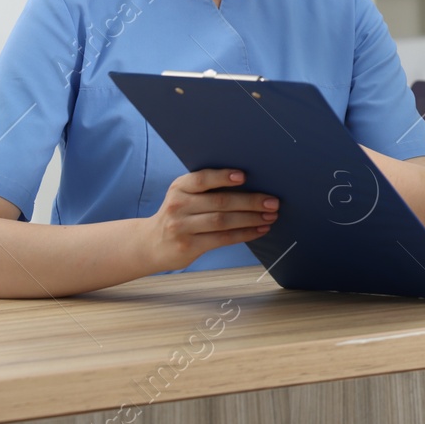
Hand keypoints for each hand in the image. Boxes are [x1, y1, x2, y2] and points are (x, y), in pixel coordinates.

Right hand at [141, 169, 278, 272]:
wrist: (151, 244)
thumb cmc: (179, 215)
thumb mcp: (184, 196)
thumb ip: (207, 190)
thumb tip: (251, 184)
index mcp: (179, 188)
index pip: (201, 179)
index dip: (222, 177)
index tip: (244, 176)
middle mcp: (179, 206)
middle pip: (220, 202)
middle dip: (250, 201)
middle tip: (273, 201)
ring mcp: (182, 227)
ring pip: (223, 221)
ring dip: (251, 218)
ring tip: (271, 216)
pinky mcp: (189, 246)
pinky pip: (222, 239)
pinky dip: (244, 234)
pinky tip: (259, 230)